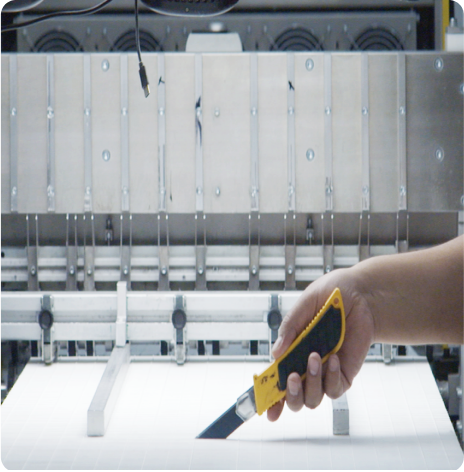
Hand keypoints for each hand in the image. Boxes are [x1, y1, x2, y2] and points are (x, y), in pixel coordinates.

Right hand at [267, 267, 374, 420]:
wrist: (360, 294)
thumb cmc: (330, 297)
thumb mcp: (305, 305)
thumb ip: (290, 327)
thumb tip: (276, 353)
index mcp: (290, 351)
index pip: (276, 380)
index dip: (269, 397)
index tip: (264, 407)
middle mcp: (305, 366)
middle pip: (294, 398)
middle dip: (290, 395)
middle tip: (292, 377)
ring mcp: (325, 372)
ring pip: (313, 398)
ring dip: (312, 383)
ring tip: (314, 357)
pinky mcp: (343, 373)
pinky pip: (335, 387)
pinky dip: (332, 376)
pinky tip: (333, 357)